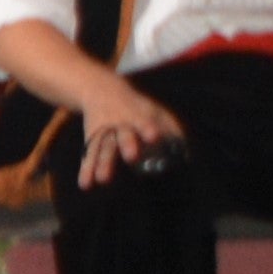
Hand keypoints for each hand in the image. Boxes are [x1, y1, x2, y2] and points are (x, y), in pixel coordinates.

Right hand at [71, 78, 187, 181]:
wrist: (100, 90)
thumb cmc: (135, 107)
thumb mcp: (154, 110)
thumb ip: (171, 128)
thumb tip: (187, 153)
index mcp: (137, 116)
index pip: (144, 122)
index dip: (148, 129)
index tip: (154, 136)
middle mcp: (120, 124)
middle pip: (123, 135)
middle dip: (127, 144)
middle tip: (132, 157)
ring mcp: (105, 133)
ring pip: (103, 148)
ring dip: (103, 163)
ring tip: (102, 180)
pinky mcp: (92, 141)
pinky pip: (88, 156)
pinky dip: (86, 169)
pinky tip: (85, 184)